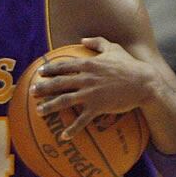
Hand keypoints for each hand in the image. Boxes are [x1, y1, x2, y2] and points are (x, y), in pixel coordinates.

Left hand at [31, 37, 156, 139]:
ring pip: (64, 100)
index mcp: (88, 64)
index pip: (63, 66)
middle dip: (43, 87)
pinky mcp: (98, 107)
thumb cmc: (129, 65)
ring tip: (38, 111)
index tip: (40, 72)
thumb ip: (97, 42)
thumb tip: (83, 40)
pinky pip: (82, 120)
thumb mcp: (113, 48)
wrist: (144, 83)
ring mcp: (91, 93)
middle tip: (31, 91)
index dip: (50, 69)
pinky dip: (72, 129)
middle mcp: (85, 78)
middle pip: (58, 83)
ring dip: (49, 106)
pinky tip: (63, 136)